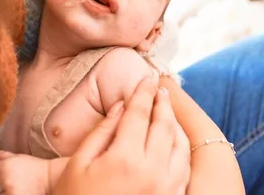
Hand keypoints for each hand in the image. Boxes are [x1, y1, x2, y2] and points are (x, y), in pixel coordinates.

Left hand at [0, 150, 48, 194]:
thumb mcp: (18, 157)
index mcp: (5, 165)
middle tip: (12, 182)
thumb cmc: (34, 167)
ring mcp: (9, 189)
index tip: (4, 175)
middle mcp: (5, 176)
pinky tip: (17, 191)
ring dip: (3, 192)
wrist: (49, 178)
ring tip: (15, 187)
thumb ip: (3, 155)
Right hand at [52, 76, 189, 194]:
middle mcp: (152, 172)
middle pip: (164, 125)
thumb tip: (122, 106)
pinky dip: (182, 147)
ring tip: (167, 108)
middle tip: (159, 88)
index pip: (139, 114)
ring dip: (175, 122)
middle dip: (162, 103)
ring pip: (180, 145)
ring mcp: (166, 188)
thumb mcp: (79, 164)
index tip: (146, 79)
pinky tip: (174, 139)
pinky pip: (184, 167)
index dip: (142, 93)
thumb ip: (102, 132)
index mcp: (125, 159)